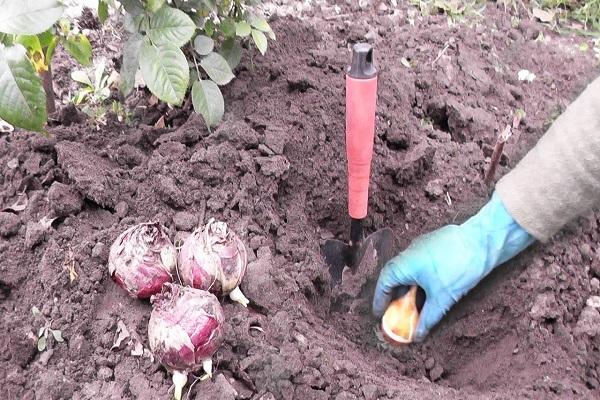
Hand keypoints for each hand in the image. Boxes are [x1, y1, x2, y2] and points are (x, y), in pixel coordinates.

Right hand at [372, 193, 533, 340]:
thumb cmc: (459, 266)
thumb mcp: (442, 298)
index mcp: (403, 265)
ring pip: (407, 270)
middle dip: (395, 297)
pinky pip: (417, 263)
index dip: (380, 301)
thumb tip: (418, 335)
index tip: (380, 315)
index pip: (383, 284)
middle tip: (398, 314)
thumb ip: (427, 318)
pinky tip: (429, 289)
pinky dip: (418, 278)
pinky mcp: (432, 244)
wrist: (483, 241)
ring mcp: (420, 246)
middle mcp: (407, 253)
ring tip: (414, 304)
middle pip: (393, 277)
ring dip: (408, 288)